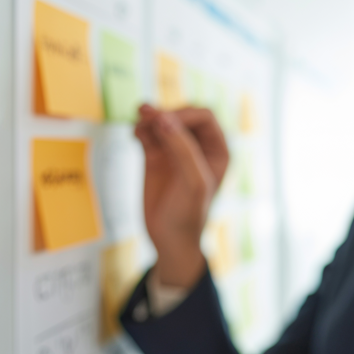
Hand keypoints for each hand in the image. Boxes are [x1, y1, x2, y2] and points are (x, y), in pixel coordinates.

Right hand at [133, 104, 229, 288]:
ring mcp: (176, 152)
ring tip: (138, 124)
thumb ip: (182, 148)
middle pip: (182, 115)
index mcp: (218, 150)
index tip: (163, 122)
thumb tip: (162, 117)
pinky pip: (148, 134)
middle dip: (165, 114)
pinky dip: (141, 130)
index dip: (184, 114)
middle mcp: (198, 147)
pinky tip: (135, 134)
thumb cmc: (189, 215)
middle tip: (145, 117)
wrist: (169, 240)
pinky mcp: (156, 158)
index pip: (203, 116)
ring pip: (163, 122)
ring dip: (150, 119)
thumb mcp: (193, 182)